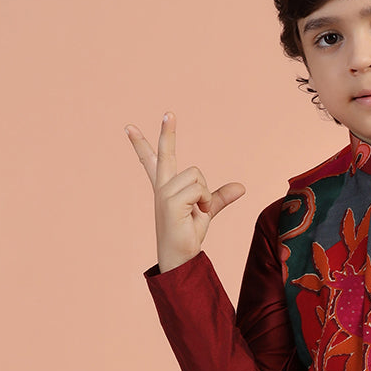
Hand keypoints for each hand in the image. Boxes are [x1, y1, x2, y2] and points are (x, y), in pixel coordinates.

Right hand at [124, 112, 245, 272]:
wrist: (180, 258)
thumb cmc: (188, 235)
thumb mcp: (205, 211)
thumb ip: (219, 197)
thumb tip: (241, 187)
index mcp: (165, 187)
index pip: (152, 160)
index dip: (142, 144)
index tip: (129, 128)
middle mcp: (162, 187)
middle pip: (165, 154)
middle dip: (167, 133)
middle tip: (169, 113)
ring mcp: (164, 193)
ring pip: (196, 176)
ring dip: (204, 195)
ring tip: (197, 212)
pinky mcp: (170, 201)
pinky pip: (198, 189)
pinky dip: (203, 202)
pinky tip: (195, 214)